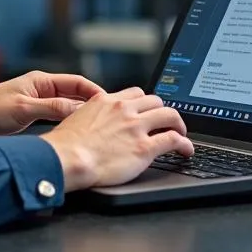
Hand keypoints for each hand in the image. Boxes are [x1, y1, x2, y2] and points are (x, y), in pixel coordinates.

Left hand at [0, 70, 103, 139]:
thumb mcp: (23, 109)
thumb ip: (51, 107)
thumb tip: (78, 108)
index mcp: (41, 82)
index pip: (77, 83)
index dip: (95, 92)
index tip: (110, 104)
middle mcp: (42, 90)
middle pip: (75, 95)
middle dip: (93, 105)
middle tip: (110, 118)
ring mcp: (37, 103)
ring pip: (67, 108)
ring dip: (81, 116)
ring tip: (98, 128)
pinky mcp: (32, 117)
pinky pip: (57, 118)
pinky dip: (68, 124)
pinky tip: (75, 135)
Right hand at [42, 86, 193, 190]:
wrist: (67, 158)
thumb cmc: (65, 145)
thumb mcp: (76, 118)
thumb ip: (91, 115)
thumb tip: (92, 123)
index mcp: (106, 100)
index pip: (135, 93)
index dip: (145, 103)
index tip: (148, 111)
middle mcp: (124, 109)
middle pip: (155, 101)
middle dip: (162, 111)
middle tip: (165, 123)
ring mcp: (136, 127)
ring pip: (170, 114)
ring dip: (178, 123)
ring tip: (180, 133)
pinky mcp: (144, 148)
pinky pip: (174, 140)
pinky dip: (185, 144)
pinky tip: (186, 150)